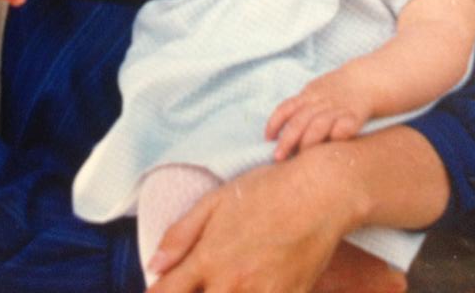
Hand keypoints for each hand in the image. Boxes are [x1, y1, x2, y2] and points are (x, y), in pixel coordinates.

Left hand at [148, 155, 353, 292]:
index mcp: (208, 259)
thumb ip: (181, 234)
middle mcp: (231, 285)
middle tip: (199, 284)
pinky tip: (254, 285)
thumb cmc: (266, 191)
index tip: (160, 290)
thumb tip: (154, 264)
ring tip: (230, 282)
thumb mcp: (216, 201)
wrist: (319, 194)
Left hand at [266, 68, 373, 159]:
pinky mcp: (355, 116)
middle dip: (287, 140)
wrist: (367, 80)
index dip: (275, 123)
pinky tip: (330, 147)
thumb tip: (279, 132)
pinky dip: (336, 136)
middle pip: (300, 120)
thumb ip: (301, 108)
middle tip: (278, 157)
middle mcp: (321, 101)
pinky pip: (344, 127)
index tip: (267, 139)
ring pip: (318, 125)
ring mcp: (338, 108)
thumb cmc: (337, 91)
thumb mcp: (315, 92)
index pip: (286, 107)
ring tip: (299, 157)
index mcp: (309, 94)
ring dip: (307, 142)